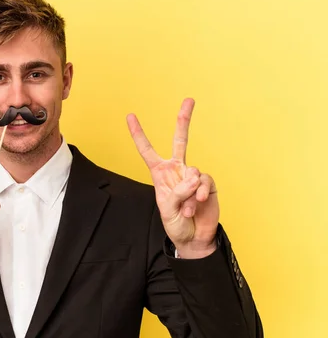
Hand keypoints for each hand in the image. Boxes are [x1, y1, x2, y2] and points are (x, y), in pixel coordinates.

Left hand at [127, 98, 218, 258]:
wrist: (193, 238)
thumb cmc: (175, 223)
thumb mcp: (167, 209)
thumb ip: (177, 192)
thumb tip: (192, 177)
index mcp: (160, 173)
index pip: (147, 150)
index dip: (138, 134)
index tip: (130, 116)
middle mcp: (177, 170)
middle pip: (181, 140)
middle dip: (184, 120)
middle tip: (190, 99)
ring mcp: (193, 175)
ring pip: (192, 173)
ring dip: (189, 194)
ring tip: (187, 209)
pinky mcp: (207, 184)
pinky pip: (204, 182)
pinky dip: (199, 194)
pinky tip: (198, 204)